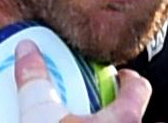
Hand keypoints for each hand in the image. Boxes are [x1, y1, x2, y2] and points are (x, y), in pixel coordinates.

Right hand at [14, 40, 151, 122]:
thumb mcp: (41, 116)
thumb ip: (35, 80)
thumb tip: (27, 51)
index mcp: (125, 118)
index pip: (139, 87)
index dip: (128, 78)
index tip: (118, 75)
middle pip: (134, 113)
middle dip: (118, 107)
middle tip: (94, 105)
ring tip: (85, 121)